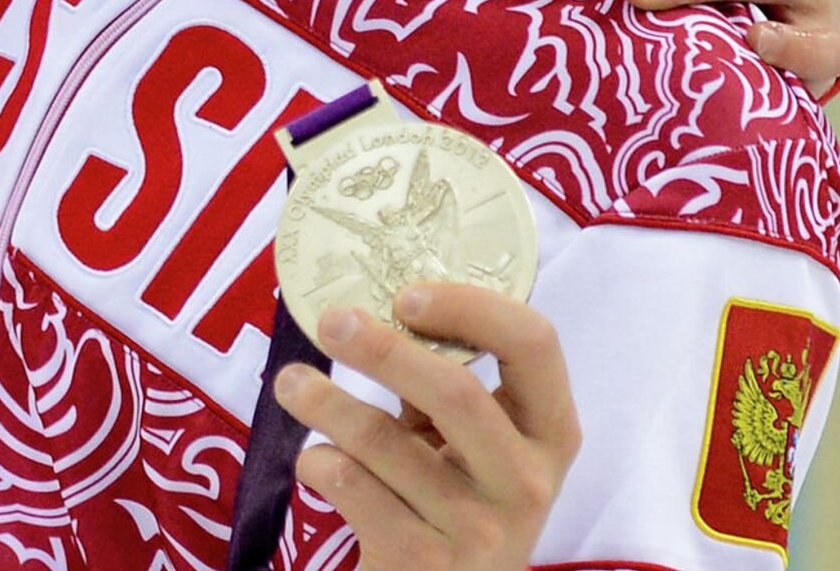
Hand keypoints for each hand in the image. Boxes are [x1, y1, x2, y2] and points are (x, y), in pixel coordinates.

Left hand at [277, 282, 576, 568]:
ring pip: (383, 441)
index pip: (535, 344)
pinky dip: (319, 462)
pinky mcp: (424, 564)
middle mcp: (526, 483)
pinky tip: (315, 460)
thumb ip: (442, 382)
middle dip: (382, 349)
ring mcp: (479, 531)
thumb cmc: (454, 499)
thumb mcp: (469, 443)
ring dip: (324, 401)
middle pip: (456, 392)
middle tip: (331, 321)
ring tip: (291, 382)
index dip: (471, 307)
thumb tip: (368, 302)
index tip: (406, 295)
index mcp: (548, 434)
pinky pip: (352, 486)